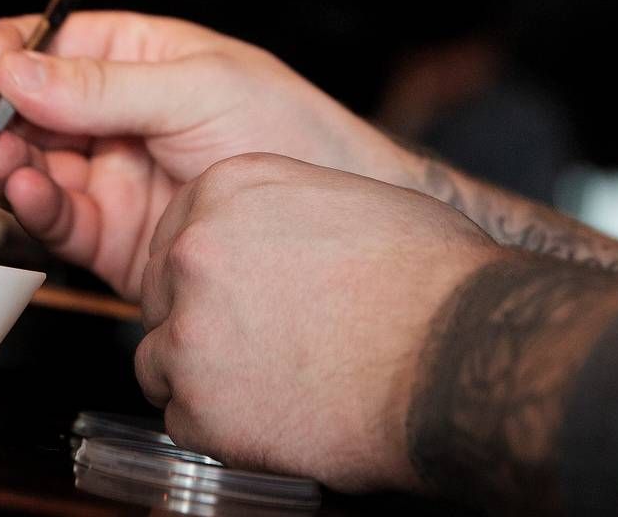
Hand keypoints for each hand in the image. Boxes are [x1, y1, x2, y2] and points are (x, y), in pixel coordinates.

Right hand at [0, 12, 408, 298]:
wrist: (343, 221)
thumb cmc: (297, 135)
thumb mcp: (202, 89)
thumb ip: (105, 87)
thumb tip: (20, 68)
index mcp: (139, 59)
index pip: (53, 44)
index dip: (14, 50)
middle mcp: (116, 117)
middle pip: (26, 107)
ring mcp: (112, 177)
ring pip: (31, 164)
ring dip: (6, 160)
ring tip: (6, 160)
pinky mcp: (113, 238)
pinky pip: (57, 219)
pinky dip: (32, 207)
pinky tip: (30, 192)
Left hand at [133, 153, 502, 490]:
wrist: (456, 353)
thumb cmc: (430, 278)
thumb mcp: (351, 198)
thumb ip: (285, 211)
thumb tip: (278, 234)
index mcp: (228, 188)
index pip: (178, 235)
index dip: (208, 275)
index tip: (239, 297)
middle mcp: (195, 250)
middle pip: (161, 296)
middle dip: (200, 324)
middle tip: (261, 347)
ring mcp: (190, 328)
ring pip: (161, 361)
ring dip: (205, 378)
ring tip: (274, 385)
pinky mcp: (199, 403)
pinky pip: (184, 421)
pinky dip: (223, 430)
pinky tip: (278, 418)